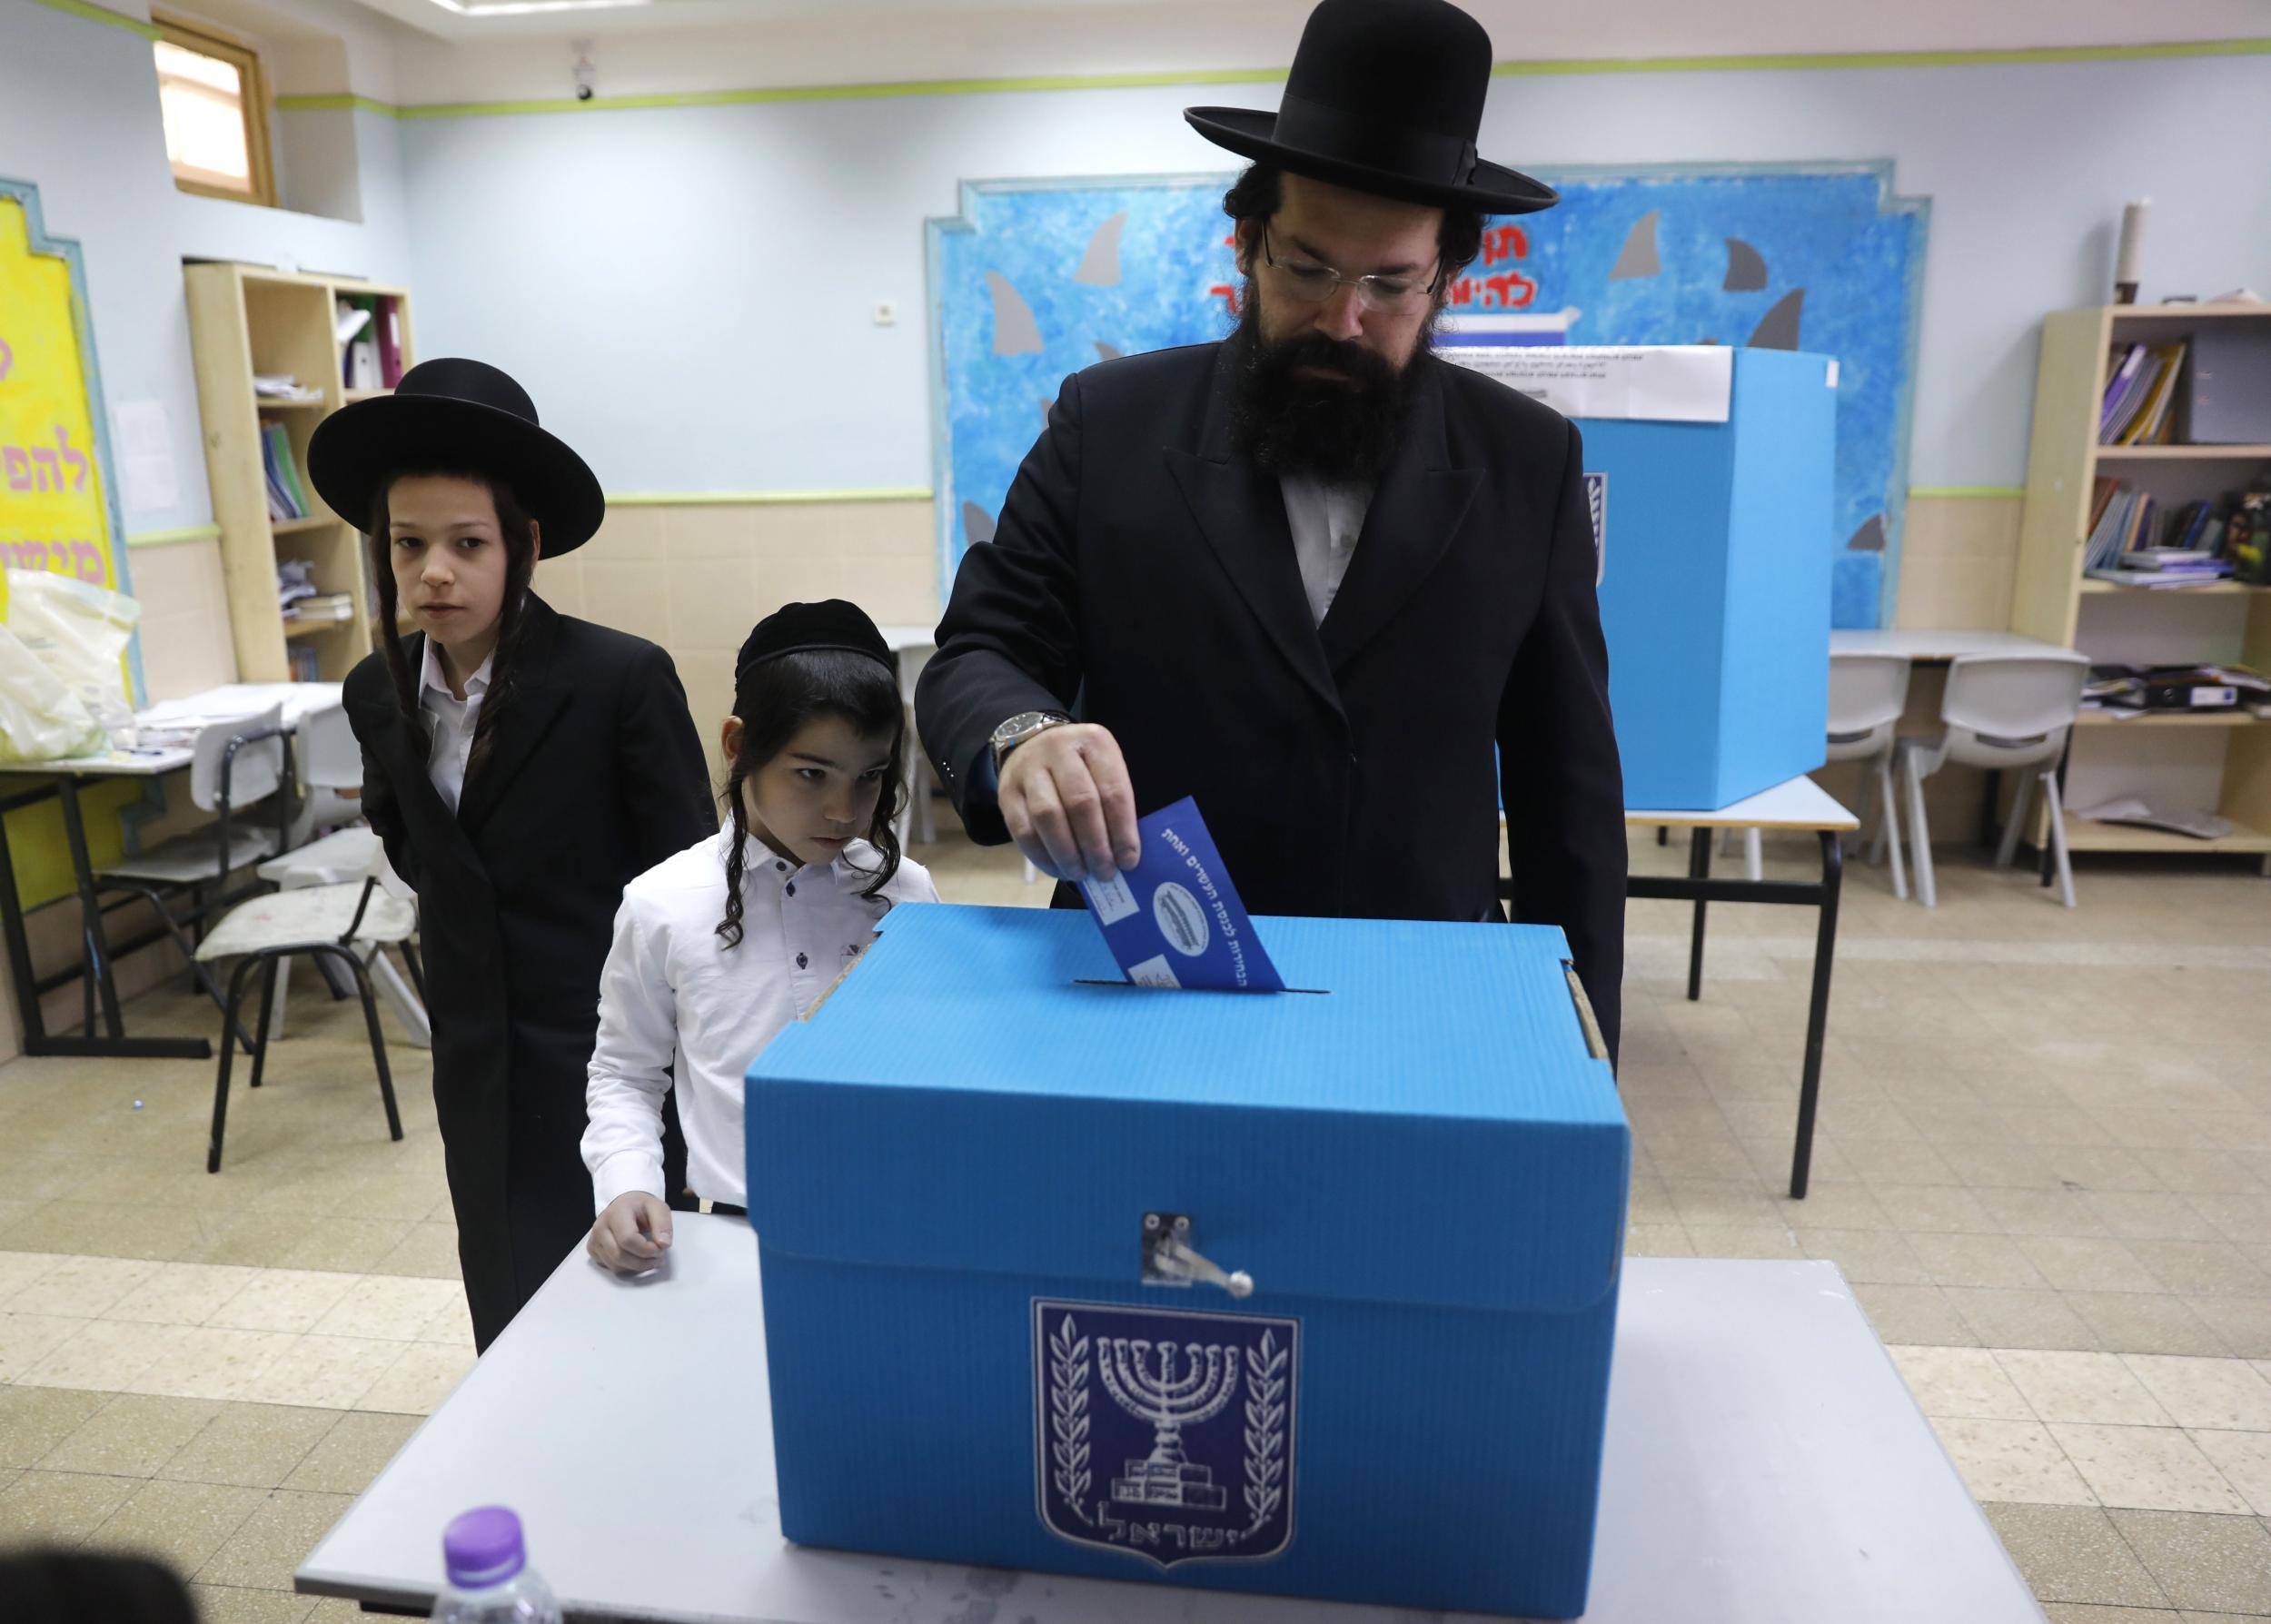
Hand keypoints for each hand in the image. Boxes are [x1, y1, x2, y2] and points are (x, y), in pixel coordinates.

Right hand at [588, 1192, 672, 1274]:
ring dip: (636, 1266)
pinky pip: (610, 1267)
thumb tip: (663, 1244)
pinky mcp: (593, 1249)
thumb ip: (663, 1224)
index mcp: (616, 1213)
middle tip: (658, 1257)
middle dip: (643, 1262)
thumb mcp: (658, 1208)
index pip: (627, 1239)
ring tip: (649, 1257)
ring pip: (614, 1265)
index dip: (646, 1250)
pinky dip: (626, 1267)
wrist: (625, 1205)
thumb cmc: (641, 1207)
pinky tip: (636, 1257)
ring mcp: (594, 1239)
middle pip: (619, 1256)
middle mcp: (600, 1226)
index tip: (660, 1248)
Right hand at [998, 722, 1140, 882]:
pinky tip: (1058, 869)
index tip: (1128, 860)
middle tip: (1105, 873)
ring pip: (1048, 817)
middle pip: (1080, 804)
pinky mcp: (1007, 792)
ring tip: (1081, 873)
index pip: (1113, 790)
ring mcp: (1028, 769)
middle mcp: (1059, 749)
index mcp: (1095, 742)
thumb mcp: (1103, 769)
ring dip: (1068, 854)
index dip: (1123, 831)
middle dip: (1096, 846)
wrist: (1032, 746)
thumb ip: (1114, 804)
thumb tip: (1123, 856)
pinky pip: (1023, 830)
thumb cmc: (1080, 768)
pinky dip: (1043, 857)